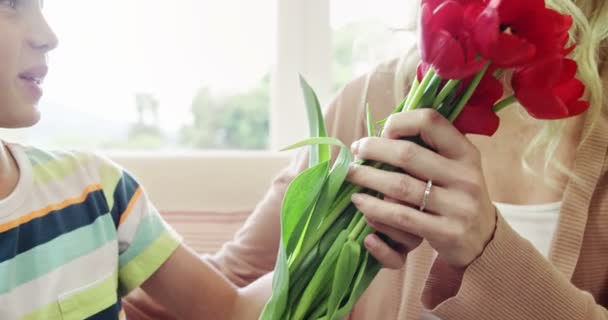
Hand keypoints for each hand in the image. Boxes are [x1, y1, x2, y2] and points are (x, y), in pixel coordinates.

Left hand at [348, 109, 496, 267]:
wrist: (483, 240)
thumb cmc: (454, 196)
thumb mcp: (453, 167)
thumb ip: (427, 149)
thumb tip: (381, 132)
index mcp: (465, 153)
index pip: (430, 121)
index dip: (399, 122)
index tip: (381, 132)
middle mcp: (465, 176)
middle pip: (408, 154)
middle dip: (373, 149)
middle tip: (355, 152)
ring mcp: (458, 206)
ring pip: (400, 186)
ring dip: (368, 178)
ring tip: (350, 175)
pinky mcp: (448, 232)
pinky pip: (401, 217)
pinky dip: (375, 208)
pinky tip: (359, 201)